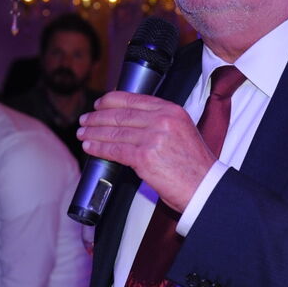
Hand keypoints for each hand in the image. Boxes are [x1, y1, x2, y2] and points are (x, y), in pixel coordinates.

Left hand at [77, 91, 214, 212]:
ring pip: (114, 132)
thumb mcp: (182, 131)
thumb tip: (131, 123)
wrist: (205, 188)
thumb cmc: (194, 166)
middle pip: (121, 114)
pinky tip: (89, 148)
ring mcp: (153, 138)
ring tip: (82, 133)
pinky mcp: (144, 157)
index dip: (111, 100)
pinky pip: (115, 150)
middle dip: (98, 117)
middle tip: (85, 120)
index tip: (98, 104)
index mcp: (171, 110)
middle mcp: (162, 120)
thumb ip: (160, 123)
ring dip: (94, 133)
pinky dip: (99, 148)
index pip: (134, 99)